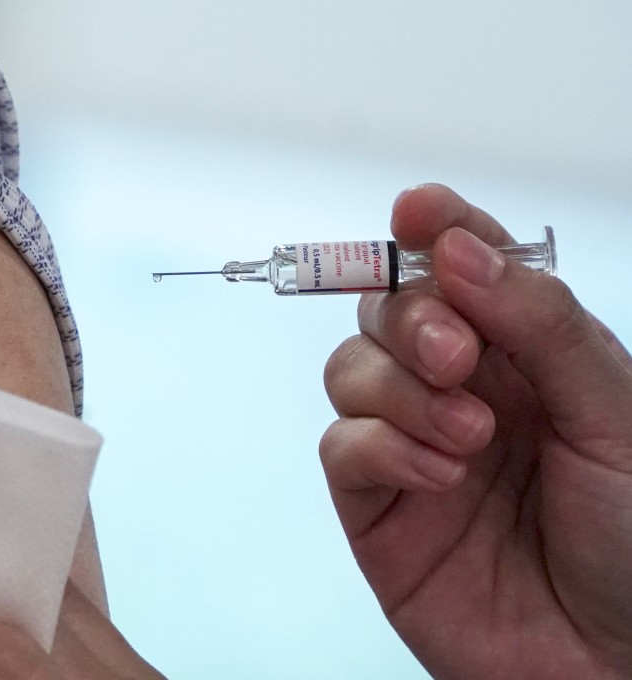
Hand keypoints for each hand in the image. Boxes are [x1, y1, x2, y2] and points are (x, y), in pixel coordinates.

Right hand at [321, 184, 631, 677]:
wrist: (611, 663)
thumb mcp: (616, 416)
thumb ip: (540, 325)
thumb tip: (458, 249)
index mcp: (525, 353)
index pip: (462, 264)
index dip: (434, 227)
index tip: (418, 212)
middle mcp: (460, 388)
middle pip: (389, 307)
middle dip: (413, 317)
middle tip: (457, 356)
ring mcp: (410, 443)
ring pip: (352, 367)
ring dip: (400, 389)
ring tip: (467, 437)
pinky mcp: (375, 502)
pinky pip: (342, 446)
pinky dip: (382, 448)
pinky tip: (440, 478)